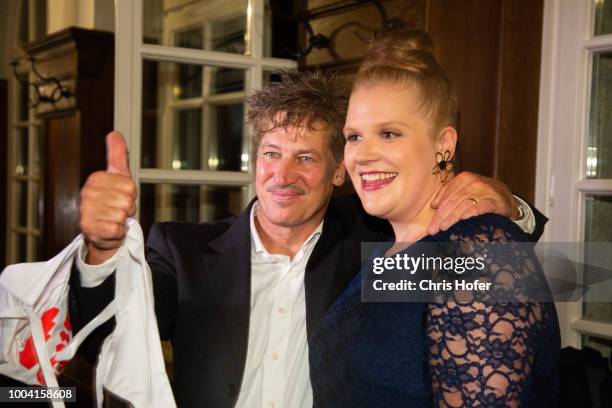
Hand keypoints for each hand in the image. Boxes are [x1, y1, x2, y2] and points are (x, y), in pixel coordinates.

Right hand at [80, 131, 136, 263]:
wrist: (102, 232)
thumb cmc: (112, 203)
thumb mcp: (117, 176)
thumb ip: (117, 155)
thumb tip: (114, 133)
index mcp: (96, 179)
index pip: (130, 186)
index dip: (130, 195)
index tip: (120, 197)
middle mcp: (89, 193)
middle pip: (127, 200)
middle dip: (127, 207)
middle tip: (117, 210)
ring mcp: (88, 211)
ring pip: (123, 214)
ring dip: (122, 220)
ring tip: (113, 219)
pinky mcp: (91, 228)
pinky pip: (117, 228)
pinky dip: (118, 231)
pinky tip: (109, 229)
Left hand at [427, 171, 516, 234]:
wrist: (505, 196)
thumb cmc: (481, 195)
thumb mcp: (465, 191)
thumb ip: (449, 195)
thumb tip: (434, 205)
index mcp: (463, 179)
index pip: (446, 197)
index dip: (437, 212)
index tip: (430, 225)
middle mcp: (473, 182)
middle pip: (452, 202)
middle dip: (441, 217)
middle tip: (432, 230)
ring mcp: (484, 190)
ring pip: (463, 205)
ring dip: (451, 218)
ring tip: (443, 227)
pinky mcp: (495, 200)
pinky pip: (480, 206)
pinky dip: (471, 212)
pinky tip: (463, 218)